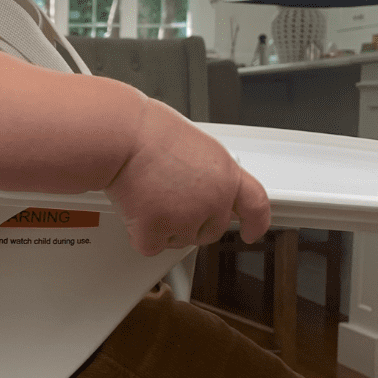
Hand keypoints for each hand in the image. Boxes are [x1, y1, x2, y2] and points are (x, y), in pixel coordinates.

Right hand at [105, 100, 270, 256]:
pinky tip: (132, 206)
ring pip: (178, 240)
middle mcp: (213, 200)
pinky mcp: (158, 231)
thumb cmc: (147, 131)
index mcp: (226, 174)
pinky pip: (150, 246)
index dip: (256, 222)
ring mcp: (187, 218)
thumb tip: (198, 187)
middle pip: (209, 231)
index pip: (255, 205)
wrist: (121, 136)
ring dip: (162, 227)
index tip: (252, 232)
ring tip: (145, 194)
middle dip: (190, 224)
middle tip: (166, 201)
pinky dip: (138, 232)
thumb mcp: (194, 146)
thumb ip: (206, 173)